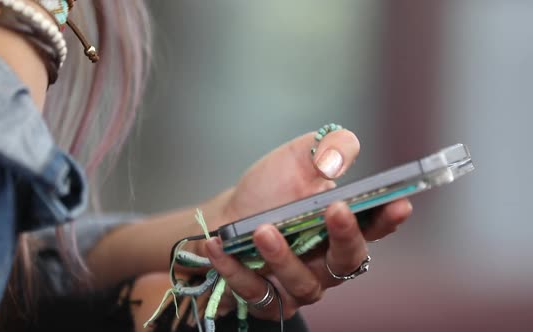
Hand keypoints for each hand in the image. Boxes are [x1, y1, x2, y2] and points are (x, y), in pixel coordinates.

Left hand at [203, 129, 412, 319]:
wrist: (228, 217)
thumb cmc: (269, 189)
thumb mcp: (295, 158)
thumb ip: (323, 148)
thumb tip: (336, 156)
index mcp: (340, 227)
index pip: (375, 227)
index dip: (389, 218)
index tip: (399, 202)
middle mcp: (326, 261)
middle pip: (348, 261)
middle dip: (346, 237)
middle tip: (335, 210)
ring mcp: (298, 284)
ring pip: (303, 283)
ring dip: (284, 257)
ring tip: (262, 230)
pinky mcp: (267, 300)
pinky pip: (258, 294)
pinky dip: (237, 271)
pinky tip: (221, 246)